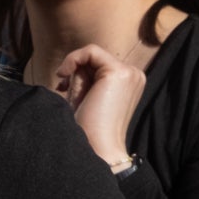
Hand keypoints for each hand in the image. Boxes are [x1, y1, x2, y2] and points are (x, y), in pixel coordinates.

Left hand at [51, 45, 145, 169]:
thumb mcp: (87, 95)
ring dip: (74, 69)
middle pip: (96, 58)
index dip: (79, 71)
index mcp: (130, 82)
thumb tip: (76, 63)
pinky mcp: (119, 73)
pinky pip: (91, 51)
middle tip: (65, 90)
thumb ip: (86, 76)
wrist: (98, 147)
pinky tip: (64, 75)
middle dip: (76, 71)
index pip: (100, 64)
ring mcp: (130, 73)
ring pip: (93, 53)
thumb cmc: (89, 127)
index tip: (64, 88)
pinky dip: (73, 59)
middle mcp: (134, 75)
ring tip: (68, 91)